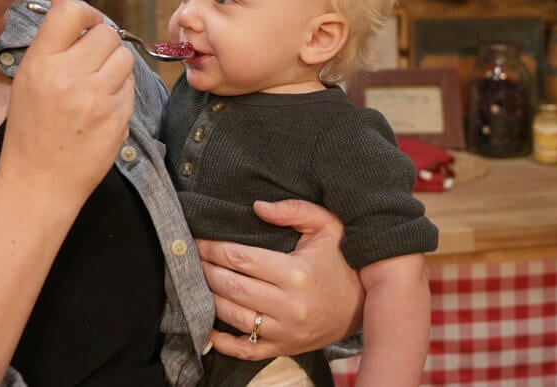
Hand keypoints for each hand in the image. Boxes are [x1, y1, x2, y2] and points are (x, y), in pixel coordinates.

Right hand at [0, 0, 134, 205]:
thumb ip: (50, 39)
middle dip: (102, 43)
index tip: (86, 26)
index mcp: (41, 63)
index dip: (86, 13)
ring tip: (97, 83)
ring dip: (115, 65)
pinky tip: (102, 106)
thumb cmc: (30, 129)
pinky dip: (120, 91)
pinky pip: (130, 86)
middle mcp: (69, 76)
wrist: (39, 180)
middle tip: (91, 60)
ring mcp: (96, 98)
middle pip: (107, 33)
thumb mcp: (27, 79)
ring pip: (124, 57)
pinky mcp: (118, 118)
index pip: (72, 12)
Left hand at [196, 200, 363, 359]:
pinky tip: (208, 327)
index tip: (197, 241)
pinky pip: (246, 350)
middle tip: (190, 258)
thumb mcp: (327, 226)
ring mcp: (285, 331)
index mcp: (296, 273)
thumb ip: (294, 211)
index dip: (214, 249)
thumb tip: (257, 207)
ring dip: (208, 298)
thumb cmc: (342, 260)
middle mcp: (289, 305)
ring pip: (233, 316)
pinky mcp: (284, 348)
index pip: (241, 259)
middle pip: (232, 287)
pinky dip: (223, 342)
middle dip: (205, 270)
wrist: (366, 304)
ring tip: (196, 281)